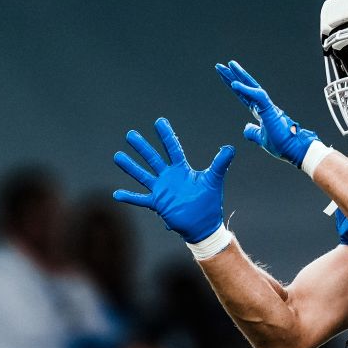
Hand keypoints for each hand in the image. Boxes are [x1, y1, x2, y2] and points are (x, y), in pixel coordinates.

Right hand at [112, 117, 234, 242]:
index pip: (172, 148)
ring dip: (130, 166)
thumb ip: (220, 163)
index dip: (166, 135)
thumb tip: (231, 147)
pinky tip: (116, 194)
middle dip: (142, 147)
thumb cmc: (209, 202)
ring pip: (143, 175)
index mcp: (181, 170)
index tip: (159, 122)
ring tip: (118, 156)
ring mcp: (161, 190)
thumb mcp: (213, 180)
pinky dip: (129, 197)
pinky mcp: (158, 204)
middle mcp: (169, 177)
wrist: (203, 225)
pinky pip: (141, 199)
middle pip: (153, 158)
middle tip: (130, 134)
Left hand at [215, 60, 319, 167]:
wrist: (294, 149)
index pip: (244, 96)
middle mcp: (263, 106)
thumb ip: (252, 132)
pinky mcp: (270, 110)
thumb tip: (246, 127)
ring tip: (228, 65)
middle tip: (220, 65)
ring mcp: (267, 106)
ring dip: (239, 75)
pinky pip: (257, 96)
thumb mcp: (261, 138)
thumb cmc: (281, 144)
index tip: (226, 77)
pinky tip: (234, 83)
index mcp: (260, 111)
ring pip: (252, 86)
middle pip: (246, 87)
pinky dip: (246, 89)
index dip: (235, 86)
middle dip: (233, 76)